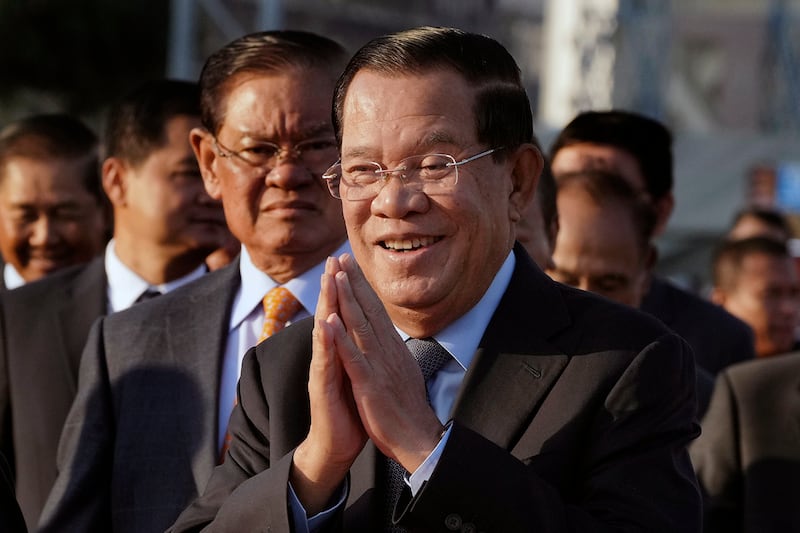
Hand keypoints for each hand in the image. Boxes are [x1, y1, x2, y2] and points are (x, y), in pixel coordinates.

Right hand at [290, 257, 367, 514]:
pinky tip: (326, 323)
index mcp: (342, 352)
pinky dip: (325, 341)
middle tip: (335, 258)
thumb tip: (369, 334)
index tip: (351, 263)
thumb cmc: (349, 410)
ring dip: (326, 304)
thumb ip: (359, 353)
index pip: (345, 314)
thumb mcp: (359, 375)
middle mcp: (329, 356)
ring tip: (328, 279)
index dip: (348, 289)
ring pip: (324, 331)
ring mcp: (323, 370)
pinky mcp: (321, 387)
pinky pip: (324, 361)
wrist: (336, 445)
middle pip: (331, 315)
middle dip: (333, 286)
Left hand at [330, 253, 443, 472]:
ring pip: (360, 326)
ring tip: (336, 277)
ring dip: (347, 300)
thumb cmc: (406, 408)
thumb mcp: (401, 371)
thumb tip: (389, 336)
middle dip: (353, 282)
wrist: (417, 438)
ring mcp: (378, 366)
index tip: (351, 265)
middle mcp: (387, 350)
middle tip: (341, 257)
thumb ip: (392, 351)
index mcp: (392, 348)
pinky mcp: (370, 384)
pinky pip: (353, 358)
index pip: (376, 310)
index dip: (363, 286)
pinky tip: (331, 322)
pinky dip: (342, 339)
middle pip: (368, 310)